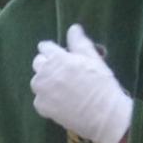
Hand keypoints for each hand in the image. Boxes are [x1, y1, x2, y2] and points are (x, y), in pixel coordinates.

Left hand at [30, 24, 132, 142]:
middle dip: (48, 65)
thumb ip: (80, 42)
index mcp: (57, 58)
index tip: (59, 55)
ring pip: (38, 82)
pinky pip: (40, 100)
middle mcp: (44, 73)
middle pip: (38, 63)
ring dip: (46, 83)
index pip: (45, 47)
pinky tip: (62, 102)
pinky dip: (47, 100)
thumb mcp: (93, 59)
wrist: (105, 115)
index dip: (53, 51)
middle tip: (63, 73)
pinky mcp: (42, 107)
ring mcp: (41, 91)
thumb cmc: (102, 84)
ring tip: (63, 89)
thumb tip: (73, 28)